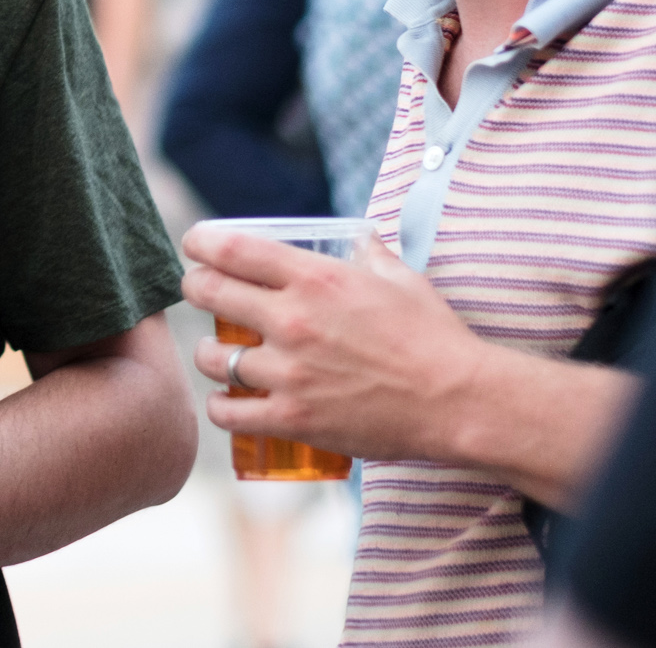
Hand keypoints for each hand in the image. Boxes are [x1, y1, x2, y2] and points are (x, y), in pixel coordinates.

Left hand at [180, 224, 487, 463]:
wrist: (459, 401)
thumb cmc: (434, 336)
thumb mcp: (400, 278)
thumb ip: (370, 253)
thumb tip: (360, 237)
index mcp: (315, 278)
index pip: (231, 248)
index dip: (201, 242)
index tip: (196, 245)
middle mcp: (292, 319)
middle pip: (206, 293)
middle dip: (197, 289)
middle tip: (202, 294)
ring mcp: (289, 371)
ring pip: (211, 357)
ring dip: (210, 355)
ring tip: (221, 356)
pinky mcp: (293, 418)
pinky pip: (228, 412)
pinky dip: (221, 407)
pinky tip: (230, 402)